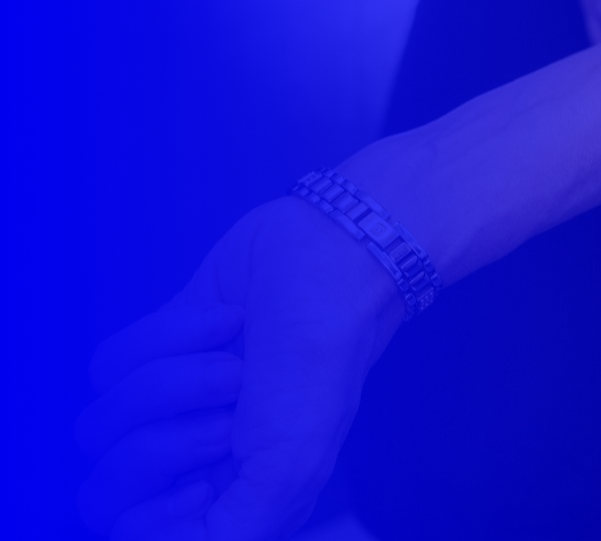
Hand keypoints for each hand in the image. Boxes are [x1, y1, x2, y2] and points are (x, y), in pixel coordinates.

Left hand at [78, 198, 403, 539]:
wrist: (327, 260)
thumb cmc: (320, 361)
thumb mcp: (292, 464)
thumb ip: (230, 531)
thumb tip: (140, 538)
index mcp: (225, 496)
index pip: (133, 531)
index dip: (157, 511)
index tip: (206, 476)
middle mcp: (190, 457)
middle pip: (105, 486)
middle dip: (166, 442)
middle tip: (228, 413)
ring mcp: (166, 403)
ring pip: (101, 421)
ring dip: (172, 381)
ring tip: (234, 360)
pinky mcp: (151, 348)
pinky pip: (106, 364)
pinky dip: (163, 337)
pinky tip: (221, 324)